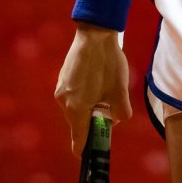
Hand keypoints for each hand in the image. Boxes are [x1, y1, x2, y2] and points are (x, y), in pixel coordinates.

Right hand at [54, 23, 131, 155]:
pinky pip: (72, 96)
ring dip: (89, 106)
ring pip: (76, 109)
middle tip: (109, 106)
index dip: (89, 148)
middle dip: (93, 121)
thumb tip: (117, 121)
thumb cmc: (108, 61)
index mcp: (77, 109)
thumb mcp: (120, 89)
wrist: (95, 33)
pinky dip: (84, 95)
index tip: (97, 150)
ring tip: (104, 87)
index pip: (78, 142)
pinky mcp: (61, 80)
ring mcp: (60, 90)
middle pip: (78, 124)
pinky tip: (95, 79)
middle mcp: (64, 102)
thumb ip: (121, 112)